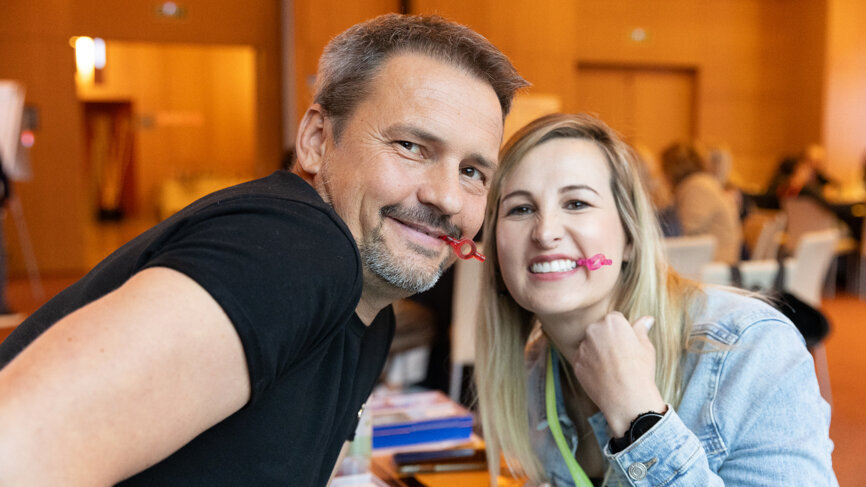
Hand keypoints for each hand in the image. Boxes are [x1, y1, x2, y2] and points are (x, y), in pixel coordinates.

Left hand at [570, 312, 665, 436]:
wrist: (627, 398)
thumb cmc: (640, 370)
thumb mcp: (646, 346)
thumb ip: (641, 329)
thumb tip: (647, 319)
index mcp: (612, 321)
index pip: (614, 320)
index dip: (622, 333)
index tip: (627, 346)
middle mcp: (593, 330)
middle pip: (599, 330)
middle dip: (606, 340)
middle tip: (619, 357)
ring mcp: (582, 347)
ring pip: (590, 345)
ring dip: (597, 352)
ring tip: (612, 368)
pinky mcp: (576, 363)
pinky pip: (583, 360)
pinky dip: (590, 366)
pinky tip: (603, 376)